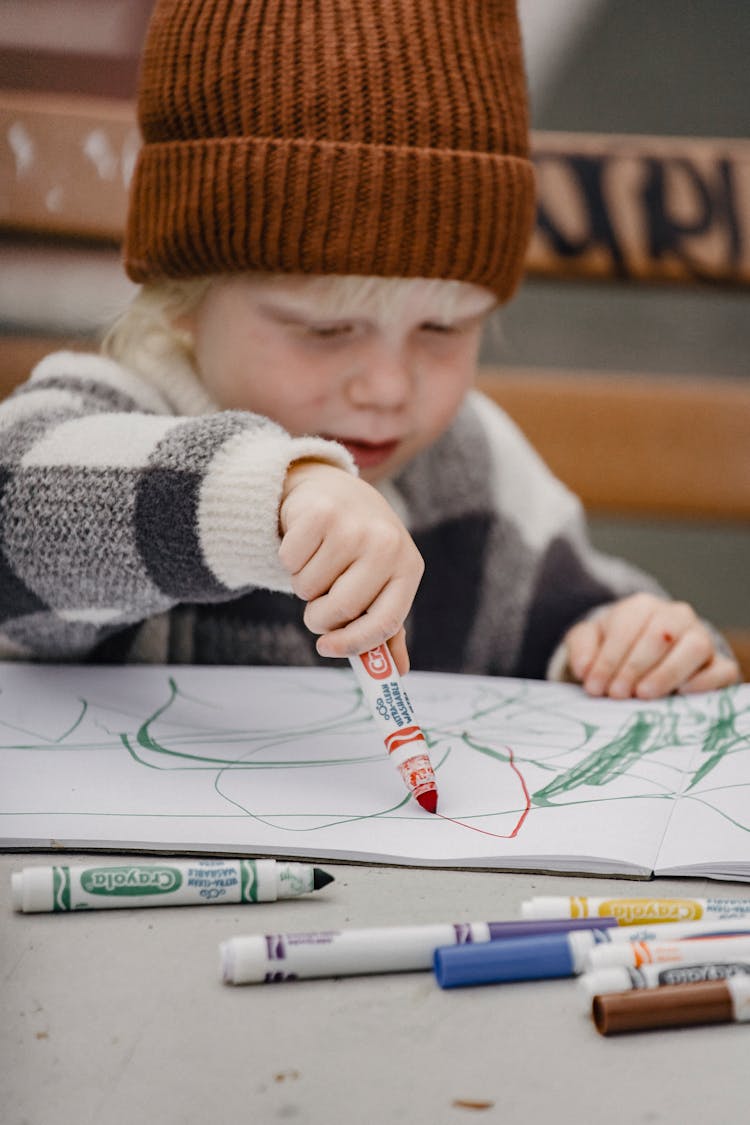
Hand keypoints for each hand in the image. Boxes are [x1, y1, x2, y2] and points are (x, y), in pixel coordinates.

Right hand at [278, 460, 423, 672]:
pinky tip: (305, 542)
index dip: (355, 643)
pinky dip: (288, 560)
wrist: (335, 491)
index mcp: (408, 568)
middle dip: (319, 617)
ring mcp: (353, 527)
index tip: (326, 648)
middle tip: (317, 604)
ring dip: (303, 584)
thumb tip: (397, 672)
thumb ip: (386, 625)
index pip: (386, 622)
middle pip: (341, 609)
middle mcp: (386, 545)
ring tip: (317, 562)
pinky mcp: (320, 513)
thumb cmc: (359, 548)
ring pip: (308, 588)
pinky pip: (289, 561)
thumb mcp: (381, 581)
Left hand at [564, 593, 739, 698]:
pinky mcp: (717, 663)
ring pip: (695, 647)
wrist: (643, 655)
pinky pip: (722, 669)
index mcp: (642, 606)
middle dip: (634, 666)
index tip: (595, 686)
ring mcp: (700, 638)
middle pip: (661, 634)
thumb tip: (585, 669)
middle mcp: (676, 616)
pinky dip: (705, 681)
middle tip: (617, 694)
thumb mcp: (590, 641)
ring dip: (667, 673)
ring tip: (643, 695)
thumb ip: (581, 649)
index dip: (609, 659)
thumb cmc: (615, 647)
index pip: (627, 627)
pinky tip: (680, 694)